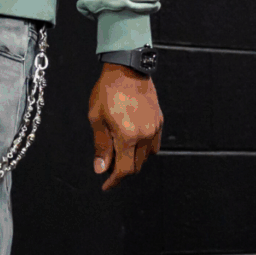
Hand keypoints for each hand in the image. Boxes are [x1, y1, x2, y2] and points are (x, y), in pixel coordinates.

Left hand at [87, 63, 160, 190]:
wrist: (127, 68)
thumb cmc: (108, 91)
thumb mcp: (96, 118)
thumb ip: (101, 146)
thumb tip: (101, 168)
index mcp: (128, 136)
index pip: (124, 170)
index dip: (114, 181)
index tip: (106, 185)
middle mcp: (145, 135)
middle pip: (136, 166)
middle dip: (122, 171)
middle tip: (108, 167)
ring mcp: (154, 128)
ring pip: (146, 157)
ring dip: (133, 160)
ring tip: (119, 154)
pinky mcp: (159, 120)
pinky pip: (154, 144)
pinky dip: (143, 150)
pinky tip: (132, 143)